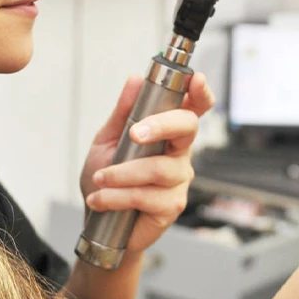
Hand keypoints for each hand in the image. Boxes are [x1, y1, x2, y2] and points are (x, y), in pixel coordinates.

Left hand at [79, 73, 214, 252]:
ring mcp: (179, 179)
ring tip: (100, 179)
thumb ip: (123, 112)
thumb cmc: (106, 176)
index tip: (196, 79)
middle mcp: (180, 152)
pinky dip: (117, 195)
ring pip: (159, 168)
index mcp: (169, 131)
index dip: (201, 92)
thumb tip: (135, 79)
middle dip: (161, 125)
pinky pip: (146, 195)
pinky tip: (101, 199)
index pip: (195, 107)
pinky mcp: (172, 205)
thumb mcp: (107, 139)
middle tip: (133, 133)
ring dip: (122, 173)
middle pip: (187, 127)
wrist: (97, 219)